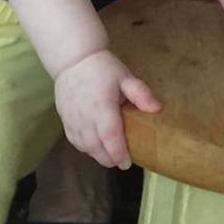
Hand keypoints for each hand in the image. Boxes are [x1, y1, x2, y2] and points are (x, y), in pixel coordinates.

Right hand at [54, 49, 161, 167]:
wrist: (75, 60)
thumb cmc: (103, 68)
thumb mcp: (125, 76)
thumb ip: (141, 93)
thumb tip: (157, 109)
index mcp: (102, 107)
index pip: (110, 137)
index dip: (118, 153)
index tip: (127, 162)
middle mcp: (85, 118)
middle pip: (97, 148)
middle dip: (110, 159)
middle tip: (122, 160)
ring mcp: (73, 121)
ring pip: (85, 147)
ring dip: (98, 155)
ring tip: (111, 155)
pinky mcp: (65, 121)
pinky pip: (75, 142)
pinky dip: (86, 148)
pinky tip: (95, 146)